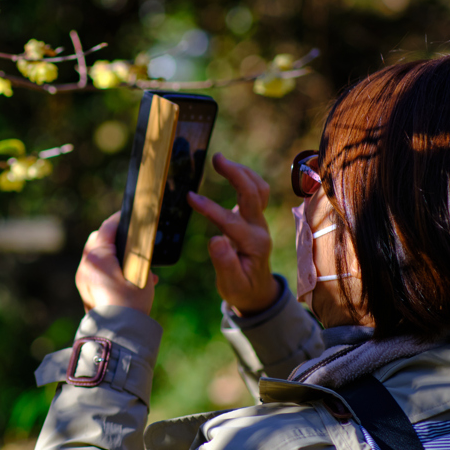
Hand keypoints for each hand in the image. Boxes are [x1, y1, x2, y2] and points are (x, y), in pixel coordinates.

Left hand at [75, 212, 156, 314]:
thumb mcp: (141, 273)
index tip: (132, 215)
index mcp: (97, 257)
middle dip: (116, 238)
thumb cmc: (131, 303)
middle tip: (134, 240)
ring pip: (98, 255)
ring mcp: (83, 277)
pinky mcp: (86, 289)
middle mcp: (86, 265)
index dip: (120, 219)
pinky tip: (130, 279)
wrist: (117, 333)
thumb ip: (138, 253)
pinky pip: (97, 269)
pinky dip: (111, 268)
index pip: (107, 227)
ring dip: (115, 254)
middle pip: (99, 239)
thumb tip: (139, 240)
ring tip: (138, 266)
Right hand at [187, 152, 279, 315]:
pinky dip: (244, 177)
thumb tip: (215, 240)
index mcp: (253, 245)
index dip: (210, 208)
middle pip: (253, 194)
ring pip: (258, 188)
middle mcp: (259, 229)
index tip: (190, 197)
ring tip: (220, 159)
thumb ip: (224, 263)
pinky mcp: (254, 218)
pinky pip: (256, 191)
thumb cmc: (241, 289)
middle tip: (216, 157)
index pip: (231, 221)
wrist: (257, 292)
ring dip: (242, 171)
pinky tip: (229, 170)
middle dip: (235, 174)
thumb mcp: (231, 284)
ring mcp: (259, 222)